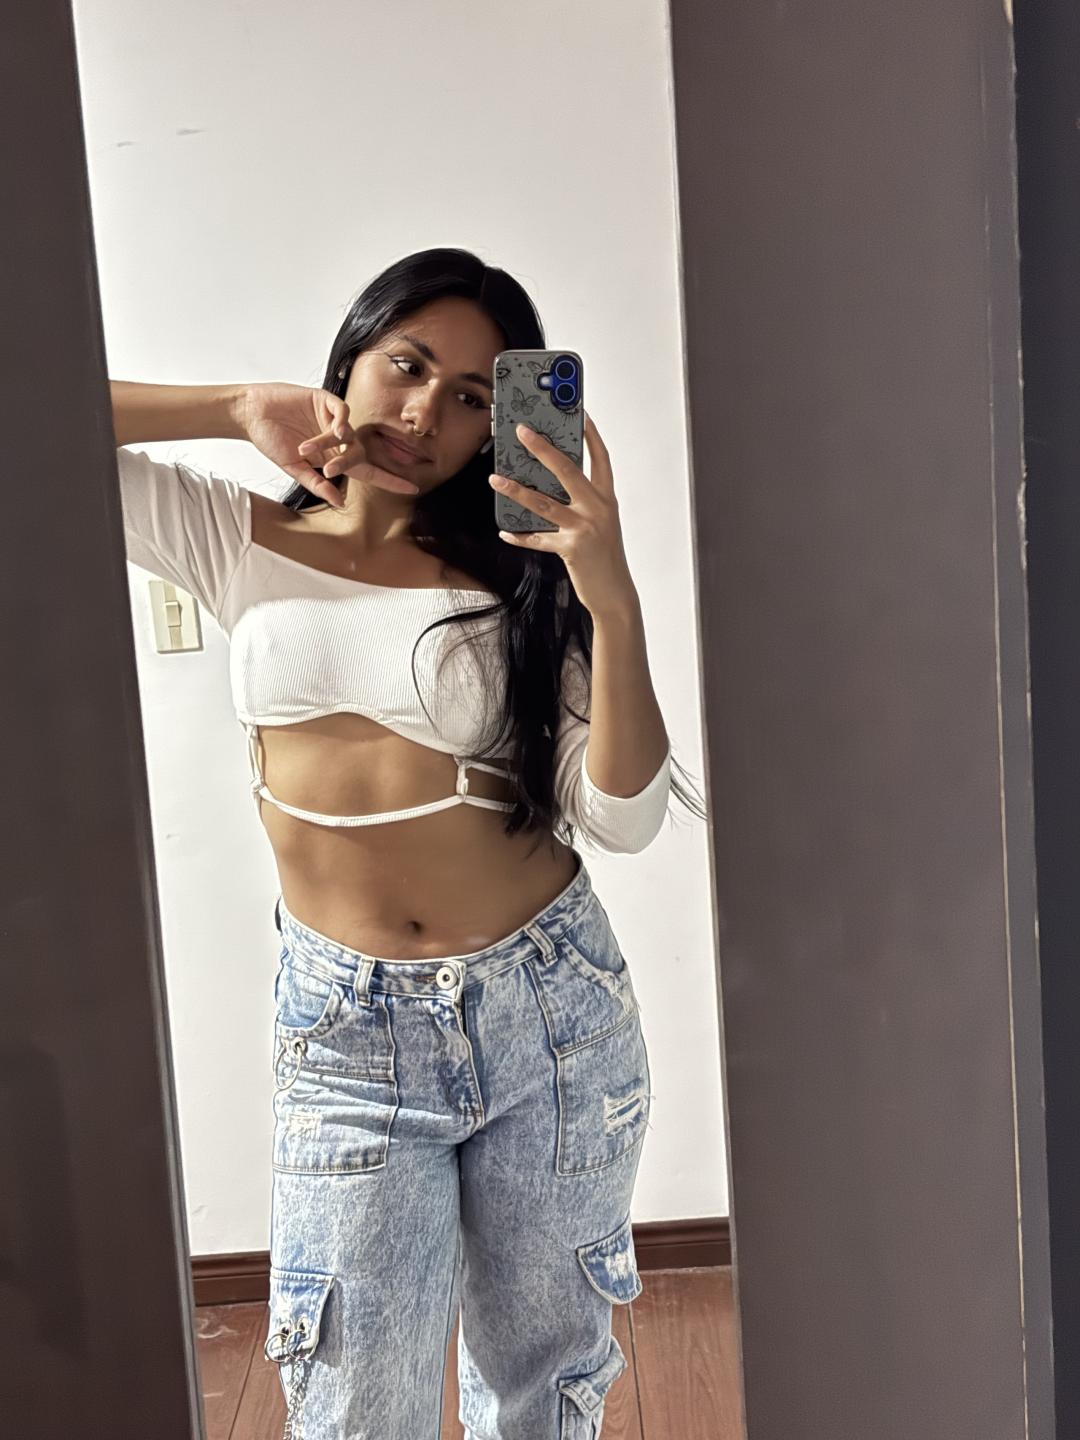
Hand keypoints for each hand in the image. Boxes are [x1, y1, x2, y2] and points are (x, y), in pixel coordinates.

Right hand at [238, 382, 419, 503]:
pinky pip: (342, 410)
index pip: (366, 470)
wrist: (251, 413)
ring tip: (309, 447)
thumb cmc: (271, 440)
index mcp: (331, 457)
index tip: (412, 488)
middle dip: (348, 461)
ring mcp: (331, 418)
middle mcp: (336, 438)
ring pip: (349, 434)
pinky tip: (334, 428)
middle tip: (330, 466)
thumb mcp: (293, 467)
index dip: (389, 479)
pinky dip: (341, 420)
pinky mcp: (323, 400)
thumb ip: (317, 483)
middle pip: (358, 453)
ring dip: (333, 444)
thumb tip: (340, 502)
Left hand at [489, 413, 637, 617]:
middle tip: (522, 432)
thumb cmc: (605, 556)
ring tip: (495, 480)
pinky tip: (506, 530)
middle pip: (567, 470)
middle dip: (542, 448)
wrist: (614, 592)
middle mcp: (597, 508)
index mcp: (606, 498)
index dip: (590, 434)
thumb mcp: (600, 522)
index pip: (600, 458)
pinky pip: (537, 538)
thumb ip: (582, 502)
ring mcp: (584, 528)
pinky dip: (519, 535)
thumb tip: (548, 483)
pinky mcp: (571, 548)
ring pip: (543, 502)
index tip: (579, 412)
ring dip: (516, 490)